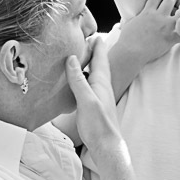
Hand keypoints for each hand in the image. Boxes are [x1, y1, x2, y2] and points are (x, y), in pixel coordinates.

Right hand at [65, 37, 122, 155]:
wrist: (106, 147)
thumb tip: (72, 58)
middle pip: (99, 64)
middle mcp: (102, 87)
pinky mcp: (94, 105)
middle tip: (88, 40)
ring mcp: (99, 96)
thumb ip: (79, 79)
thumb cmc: (99, 125)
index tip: (93, 32)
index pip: (100, 58)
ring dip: (89, 64)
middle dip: (94, 51)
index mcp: (101, 82)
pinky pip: (90, 86)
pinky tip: (79, 82)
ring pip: (95, 75)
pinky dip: (84, 78)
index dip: (97, 45)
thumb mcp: (86, 100)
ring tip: (82, 56)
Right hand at [118, 0, 179, 61]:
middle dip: (174, 4)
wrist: (130, 52)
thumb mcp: (128, 23)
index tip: (163, 4)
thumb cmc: (127, 40)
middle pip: (171, 0)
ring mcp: (165, 26)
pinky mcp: (170, 38)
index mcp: (147, 11)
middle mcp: (157, 16)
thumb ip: (133, 18)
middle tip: (175, 10)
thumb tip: (127, 18)